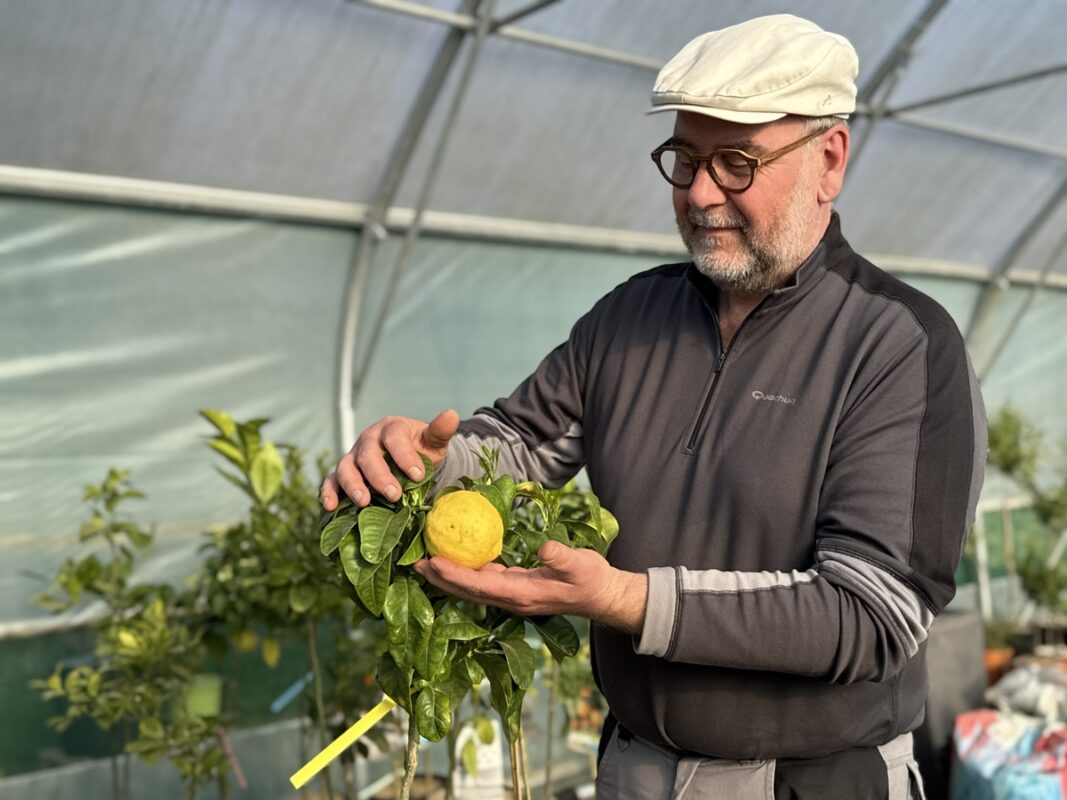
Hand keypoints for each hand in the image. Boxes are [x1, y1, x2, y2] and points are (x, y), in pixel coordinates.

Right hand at [321, 409, 459, 509]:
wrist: (411, 461)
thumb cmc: (422, 450)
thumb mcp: (434, 441)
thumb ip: (441, 430)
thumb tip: (452, 414)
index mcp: (391, 428)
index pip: (394, 438)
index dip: (404, 456)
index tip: (418, 475)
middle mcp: (369, 439)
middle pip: (368, 454)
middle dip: (379, 475)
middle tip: (394, 494)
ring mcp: (354, 455)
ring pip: (346, 466)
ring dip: (353, 484)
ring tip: (364, 502)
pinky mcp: (345, 473)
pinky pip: (332, 480)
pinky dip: (329, 492)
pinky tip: (330, 506)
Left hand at [413, 541, 647, 634]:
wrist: (603, 596)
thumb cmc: (592, 579)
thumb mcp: (581, 564)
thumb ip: (561, 557)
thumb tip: (543, 548)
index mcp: (522, 594)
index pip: (480, 586)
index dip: (454, 575)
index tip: (432, 562)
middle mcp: (512, 599)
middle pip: (468, 591)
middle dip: (441, 579)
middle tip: (416, 563)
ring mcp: (513, 596)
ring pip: (473, 588)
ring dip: (450, 576)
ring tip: (428, 561)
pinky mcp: (517, 589)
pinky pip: (485, 581)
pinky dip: (468, 571)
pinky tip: (458, 557)